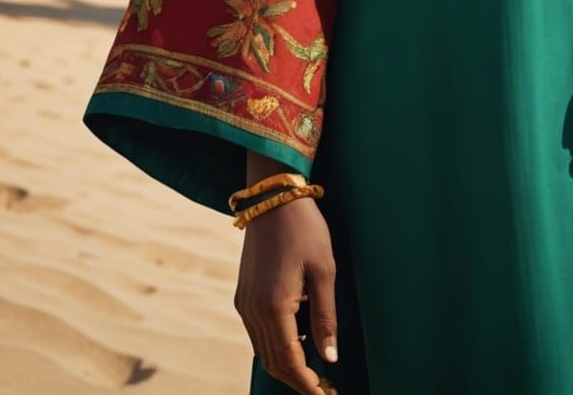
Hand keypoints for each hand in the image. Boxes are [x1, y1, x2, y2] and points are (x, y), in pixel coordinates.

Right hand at [235, 191, 337, 394]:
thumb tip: (330, 357)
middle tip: (326, 388)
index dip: (308, 384)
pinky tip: (298, 344)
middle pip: (274, 362)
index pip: (290, 361)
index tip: (327, 394)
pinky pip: (257, 334)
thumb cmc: (305, 229)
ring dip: (287, 366)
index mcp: (274, 306)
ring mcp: (244, 304)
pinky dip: (276, 347)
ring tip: (316, 372)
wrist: (273, 198)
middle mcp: (252, 311)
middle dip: (299, 380)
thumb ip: (326, 317)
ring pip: (263, 351)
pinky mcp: (242, 296)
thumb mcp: (324, 270)